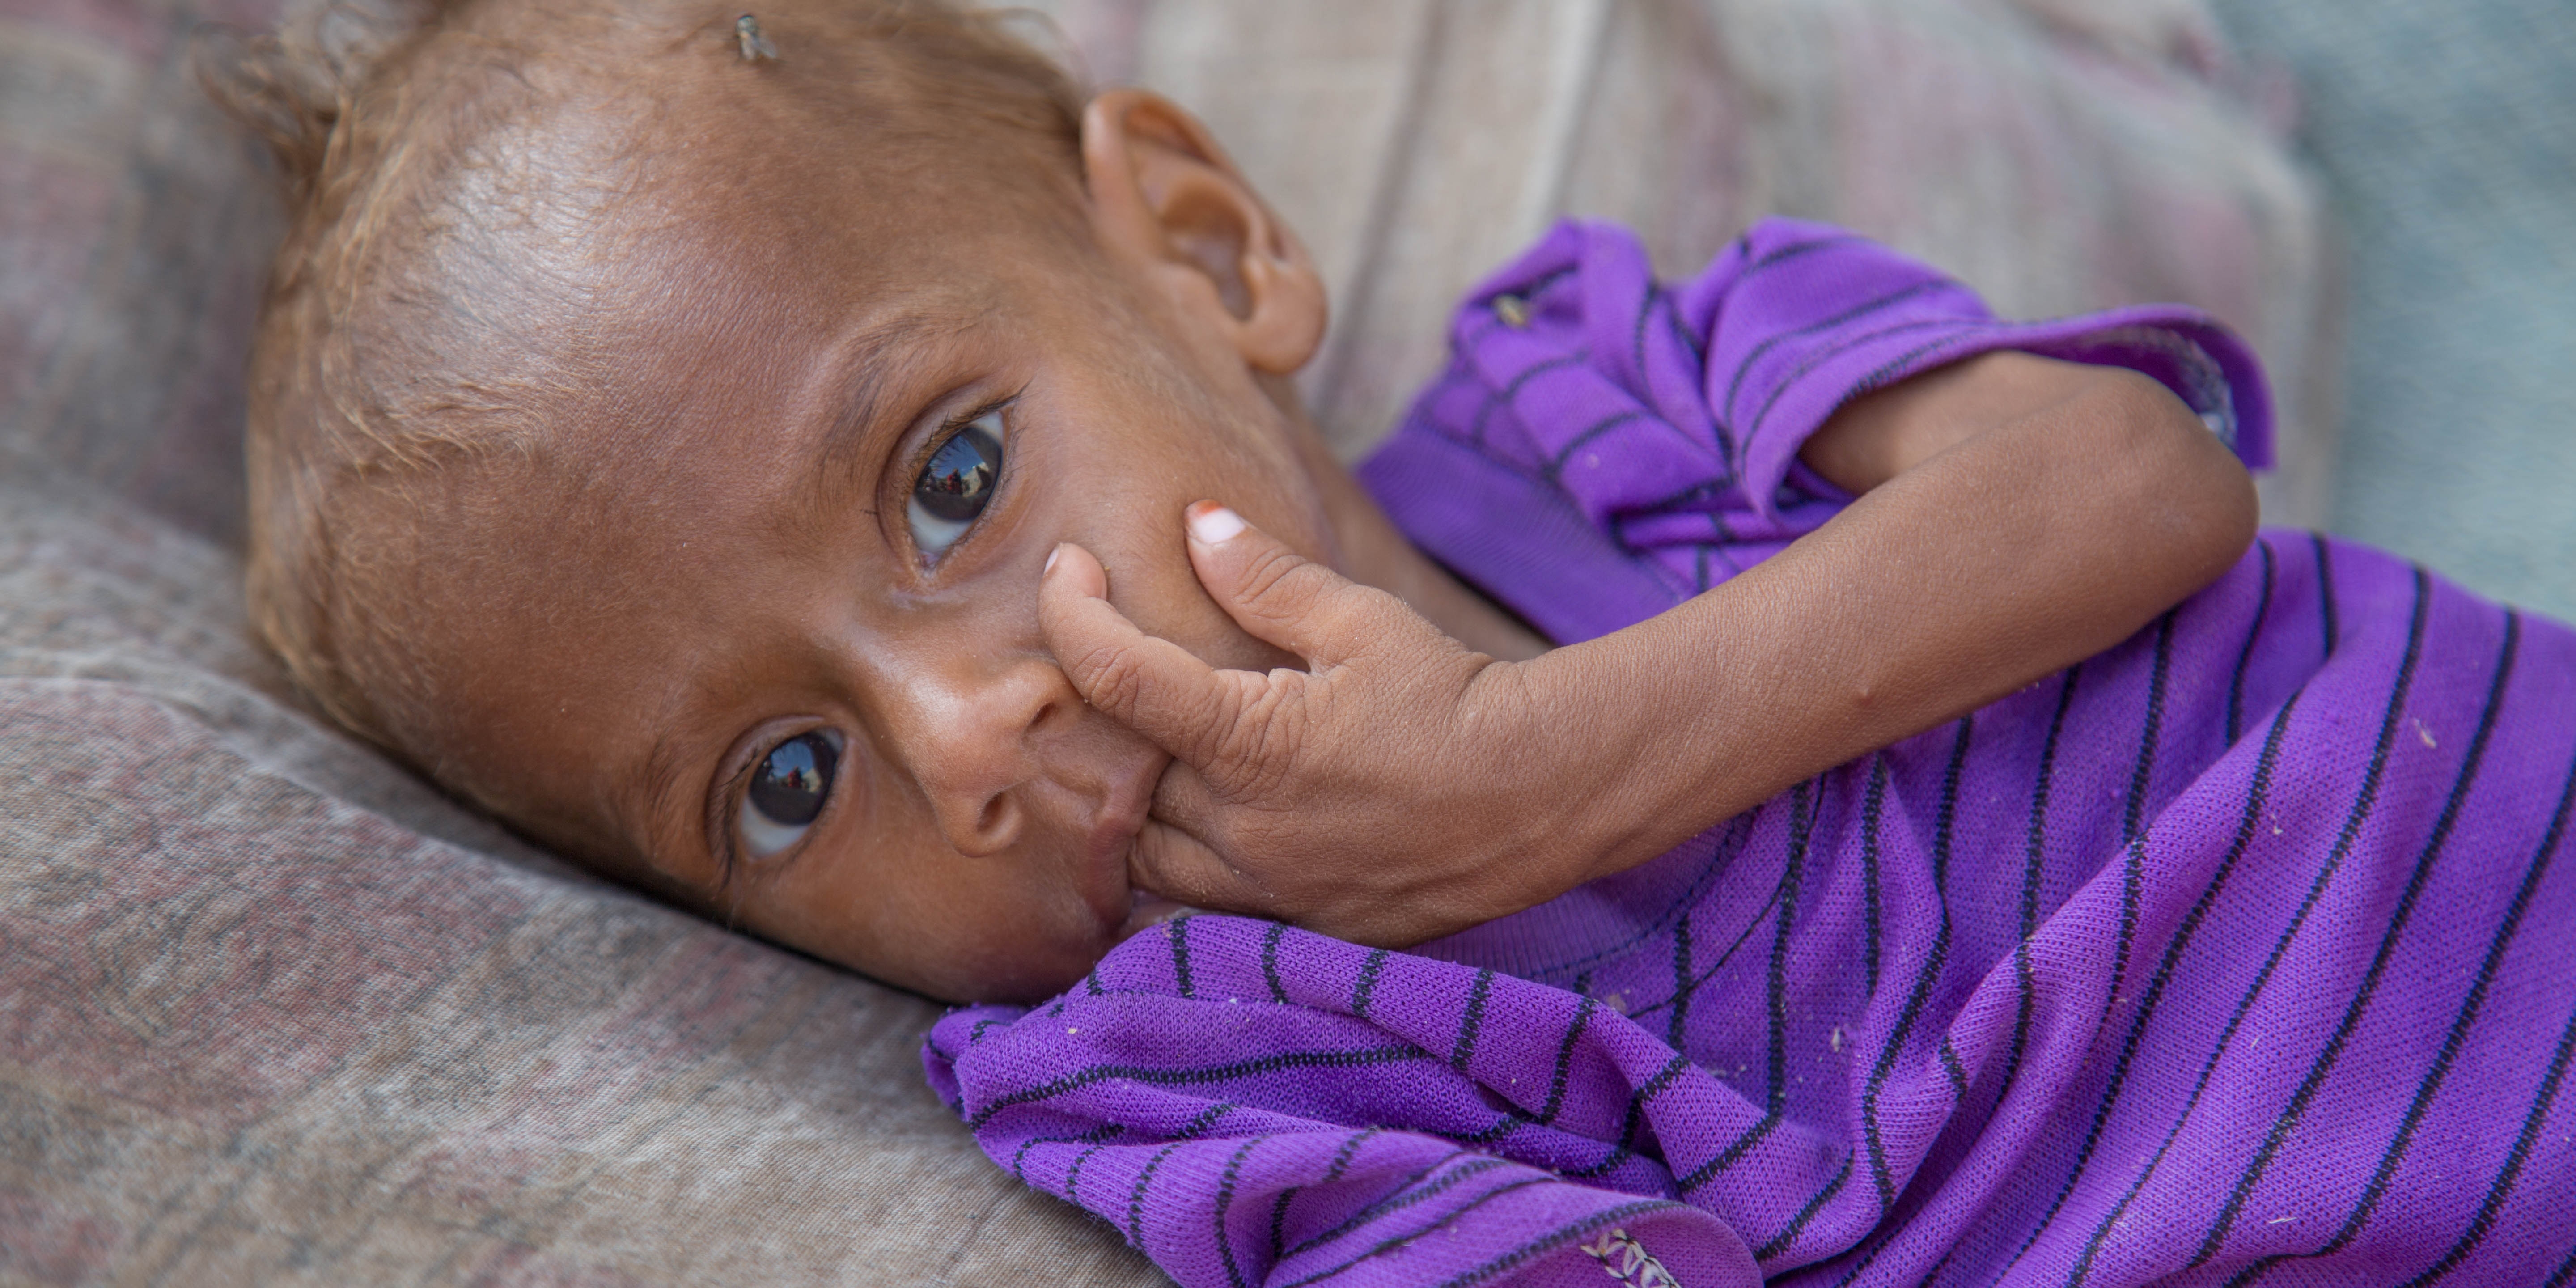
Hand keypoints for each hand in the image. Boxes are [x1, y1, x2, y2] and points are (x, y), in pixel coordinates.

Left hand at [1037, 503, 1589, 945]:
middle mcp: (1242, 829)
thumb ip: (1267, 578)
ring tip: (1160, 757)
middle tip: (1127, 673)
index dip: (1073, 614)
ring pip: (1145, 858)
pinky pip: (1200, 911)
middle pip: (1120, 776)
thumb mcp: (1362, 622)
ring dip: (1136, 808)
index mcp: (1248, 742)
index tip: (1067, 572)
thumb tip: (1196, 522)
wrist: (1544, 794)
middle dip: (1111, 724)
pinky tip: (1204, 829)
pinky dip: (1184, 870)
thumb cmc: (1455, 697)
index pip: (1117, 678)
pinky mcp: (1299, 926)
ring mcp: (1268, 890)